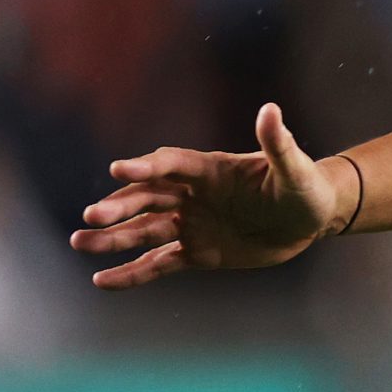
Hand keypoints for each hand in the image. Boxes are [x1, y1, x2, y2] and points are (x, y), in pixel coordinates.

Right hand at [70, 103, 349, 288]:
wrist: (311, 221)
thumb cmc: (305, 188)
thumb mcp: (295, 169)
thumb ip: (278, 144)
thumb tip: (271, 110)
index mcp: (210, 170)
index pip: (170, 165)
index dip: (146, 166)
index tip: (118, 169)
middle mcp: (192, 195)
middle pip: (147, 198)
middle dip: (120, 207)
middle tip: (91, 217)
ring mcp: (191, 224)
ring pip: (144, 231)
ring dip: (113, 238)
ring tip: (79, 243)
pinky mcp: (197, 252)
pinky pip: (159, 264)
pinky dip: (132, 273)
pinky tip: (102, 281)